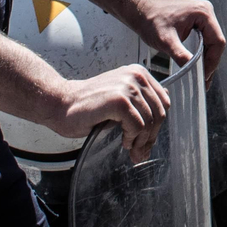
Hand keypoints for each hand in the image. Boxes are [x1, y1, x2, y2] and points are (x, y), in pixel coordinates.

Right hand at [55, 65, 169, 164]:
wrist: (61, 105)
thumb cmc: (88, 106)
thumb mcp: (120, 97)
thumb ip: (141, 99)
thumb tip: (164, 109)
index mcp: (139, 73)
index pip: (163, 102)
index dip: (157, 126)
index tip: (146, 142)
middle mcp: (136, 75)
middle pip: (159, 113)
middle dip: (151, 137)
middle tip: (141, 153)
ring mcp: (128, 86)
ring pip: (150, 121)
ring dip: (141, 141)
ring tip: (132, 150)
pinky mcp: (119, 100)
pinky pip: (137, 126)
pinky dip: (132, 138)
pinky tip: (123, 142)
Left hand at [130, 0, 226, 80]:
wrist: (142, 12)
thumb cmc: (151, 21)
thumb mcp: (166, 40)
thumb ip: (180, 54)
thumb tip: (193, 70)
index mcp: (203, 12)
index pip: (217, 41)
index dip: (213, 61)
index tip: (204, 76)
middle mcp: (206, 12)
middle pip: (216, 42)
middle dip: (210, 62)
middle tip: (203, 80)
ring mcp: (202, 16)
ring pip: (211, 42)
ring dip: (206, 59)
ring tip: (201, 76)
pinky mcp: (197, 21)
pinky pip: (204, 40)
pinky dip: (201, 53)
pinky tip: (197, 65)